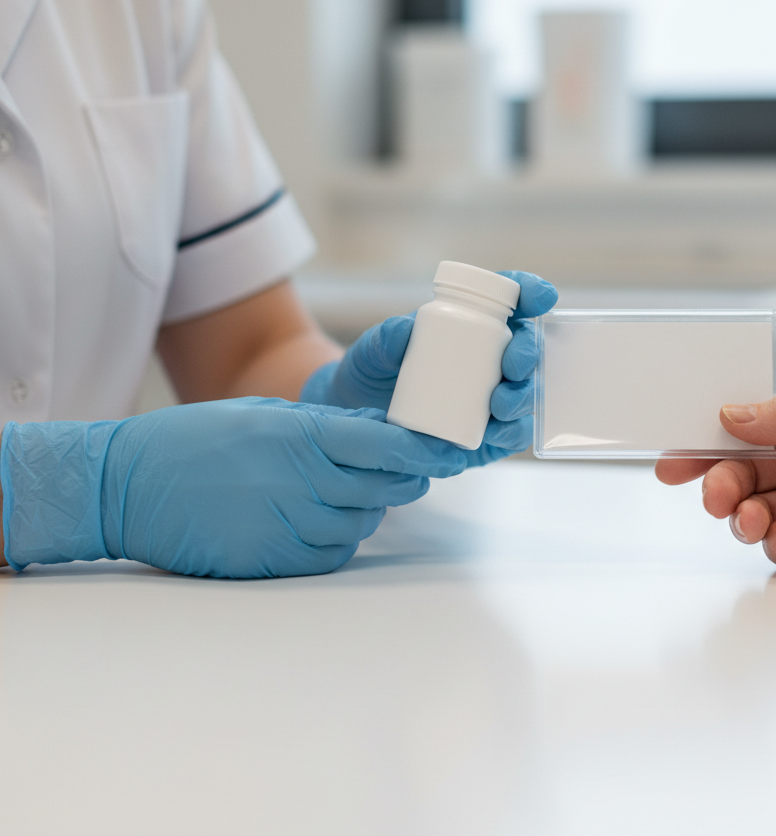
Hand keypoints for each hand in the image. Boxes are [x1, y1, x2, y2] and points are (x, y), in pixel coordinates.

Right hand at [2, 399, 465, 577]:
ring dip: (365, 510)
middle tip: (407, 470)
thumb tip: (374, 433)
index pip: (384, 444)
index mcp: (300, 435)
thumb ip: (320, 427)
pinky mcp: (271, 562)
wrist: (126, 486)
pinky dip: (337, 541)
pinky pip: (330, 555)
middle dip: (403, 478)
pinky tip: (318, 522)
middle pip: (383, 488)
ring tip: (343, 494)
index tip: (448, 448)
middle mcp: (301, 481)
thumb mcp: (262, 414)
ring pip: (361, 525)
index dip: (422, 448)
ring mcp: (286, 525)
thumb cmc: (193, 440)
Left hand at [301, 271, 558, 466]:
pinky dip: (512, 432)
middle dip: (529, 352)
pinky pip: (513, 432)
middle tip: (512, 365)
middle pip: (527, 347)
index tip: (538, 297)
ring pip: (527, 391)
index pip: (510, 300)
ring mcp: (495, 395)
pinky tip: (498, 432)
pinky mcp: (491, 433)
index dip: (531, 292)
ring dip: (523, 395)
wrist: (362, 420)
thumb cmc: (375, 372)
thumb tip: (405, 329)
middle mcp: (492, 357)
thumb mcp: (374, 352)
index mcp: (472, 323)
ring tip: (500, 405)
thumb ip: (386, 339)